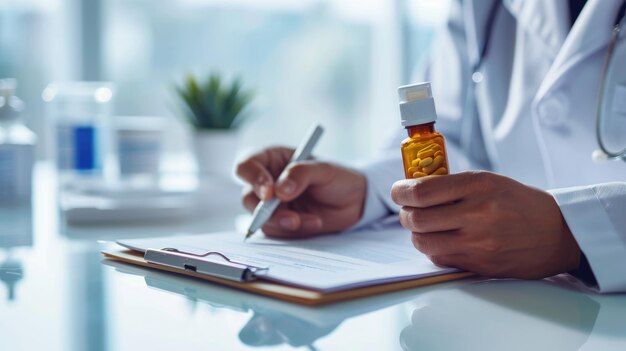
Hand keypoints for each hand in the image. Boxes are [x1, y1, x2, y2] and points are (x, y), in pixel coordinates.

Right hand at [236, 147, 365, 237]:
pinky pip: (277, 232)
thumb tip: (279, 190)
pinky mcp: (280, 224)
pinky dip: (295, 231)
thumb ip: (300, 174)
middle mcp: (267, 182)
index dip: (253, 179)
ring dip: (285, 223)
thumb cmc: (338, 178)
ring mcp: (272, 205)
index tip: (269, 193)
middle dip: (267, 212)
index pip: (247, 166)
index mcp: (272, 160)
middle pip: (248, 197)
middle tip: (291, 218)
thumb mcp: (324, 169)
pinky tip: (315, 223)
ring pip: (261, 219)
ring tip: (313, 221)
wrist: (355, 202)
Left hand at [390, 171, 580, 278]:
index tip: (398, 192)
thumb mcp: (489, 181)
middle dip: (405, 215)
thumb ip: (453, 185)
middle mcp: (476, 213)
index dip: (401, 192)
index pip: (421, 191)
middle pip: (417, 218)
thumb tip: (413, 189)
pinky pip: (440, 258)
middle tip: (409, 211)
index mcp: (478, 185)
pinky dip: (433, 249)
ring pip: (423, 242)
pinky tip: (442, 241)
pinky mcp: (480, 264)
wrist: (558, 234)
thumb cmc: (520, 204)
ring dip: (416, 234)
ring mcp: (478, 242)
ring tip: (424, 227)